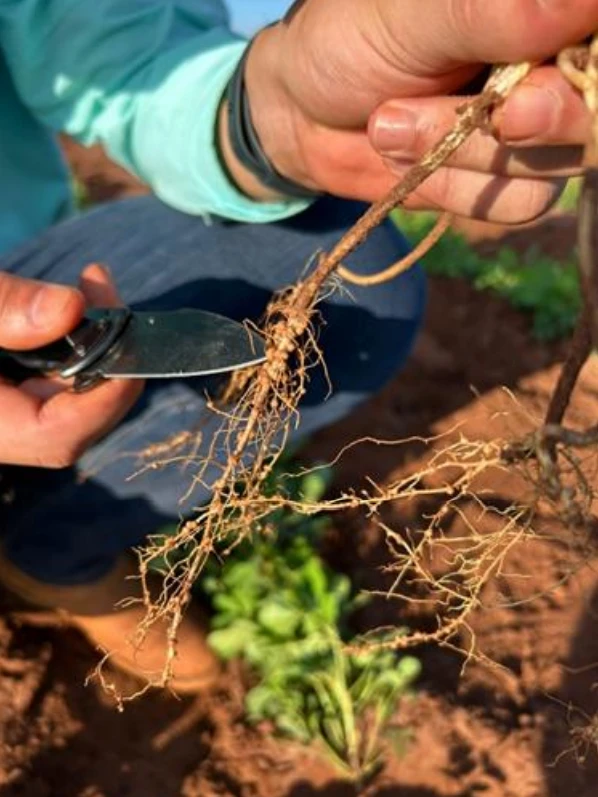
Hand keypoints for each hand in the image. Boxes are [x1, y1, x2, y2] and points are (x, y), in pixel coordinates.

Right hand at [0, 264, 141, 467]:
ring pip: (67, 404)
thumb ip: (1, 306)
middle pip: (71, 424)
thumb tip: (72, 310)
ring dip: (94, 349)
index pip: (55, 436)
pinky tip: (73, 301)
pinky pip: (50, 385)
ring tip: (92, 284)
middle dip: (107, 364)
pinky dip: (71, 346)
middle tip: (104, 290)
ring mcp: (2, 417)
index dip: (103, 399)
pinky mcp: (6, 397)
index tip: (130, 339)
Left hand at [235, 0, 596, 222]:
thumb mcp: (408, 17)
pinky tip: (405, 159)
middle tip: (498, 114)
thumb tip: (581, 2)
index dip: (584, 77)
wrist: (304, 114)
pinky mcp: (510, 179)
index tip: (530, 96)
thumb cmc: (350, 41)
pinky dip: (456, 190)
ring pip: (548, 164)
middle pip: (589, 116)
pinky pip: (518, 204)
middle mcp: (554, 67)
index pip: (597, 40)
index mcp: (542, 11)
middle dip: (532, 121)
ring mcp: (539, 128)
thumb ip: (491, 12)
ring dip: (461, 155)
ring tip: (389, 122)